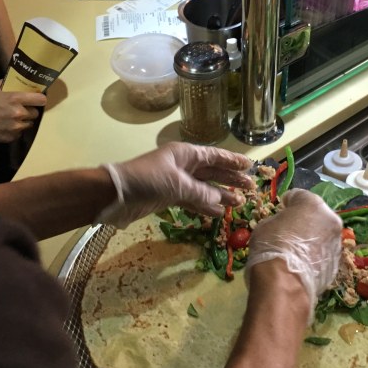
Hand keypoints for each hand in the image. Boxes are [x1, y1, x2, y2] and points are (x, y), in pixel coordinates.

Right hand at [0, 80, 46, 142]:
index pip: (40, 100)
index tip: (37, 98)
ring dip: (24, 120)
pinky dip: (16, 130)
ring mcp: (15, 127)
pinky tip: (7, 125)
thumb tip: (15, 79)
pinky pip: (20, 133)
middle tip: (22, 108)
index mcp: (15, 99)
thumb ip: (5, 83)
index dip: (40, 99)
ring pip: (29, 124)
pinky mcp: (11, 137)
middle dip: (30, 110)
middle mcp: (18, 114)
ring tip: (14, 118)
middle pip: (36, 113)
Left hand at [100, 142, 253, 227]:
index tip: (249, 166)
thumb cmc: (147, 181)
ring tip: (239, 202)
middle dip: (230, 180)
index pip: (215, 156)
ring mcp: (175, 181)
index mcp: (185, 154)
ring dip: (220, 195)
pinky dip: (204, 205)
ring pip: (204, 187)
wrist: (116, 195)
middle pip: (212, 172)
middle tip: (250, 188)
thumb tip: (220, 199)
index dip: (232, 162)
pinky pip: (192, 200)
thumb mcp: (177, 184)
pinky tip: (217, 213)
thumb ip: (201, 191)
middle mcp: (183, 166)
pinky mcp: (168, 197)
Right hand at [245, 189, 342, 324]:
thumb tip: (284, 224)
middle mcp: (330, 220)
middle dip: (304, 220)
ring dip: (312, 239)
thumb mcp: (265, 225)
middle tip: (289, 229)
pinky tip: (301, 265)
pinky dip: (315, 256)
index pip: (299, 195)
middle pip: (316, 215)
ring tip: (296, 251)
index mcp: (312, 203)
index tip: (282, 208)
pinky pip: (323, 254)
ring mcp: (336, 243)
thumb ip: (279, 219)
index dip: (288, 202)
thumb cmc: (271, 247)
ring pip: (322, 235)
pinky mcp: (336, 264)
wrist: (284, 284)